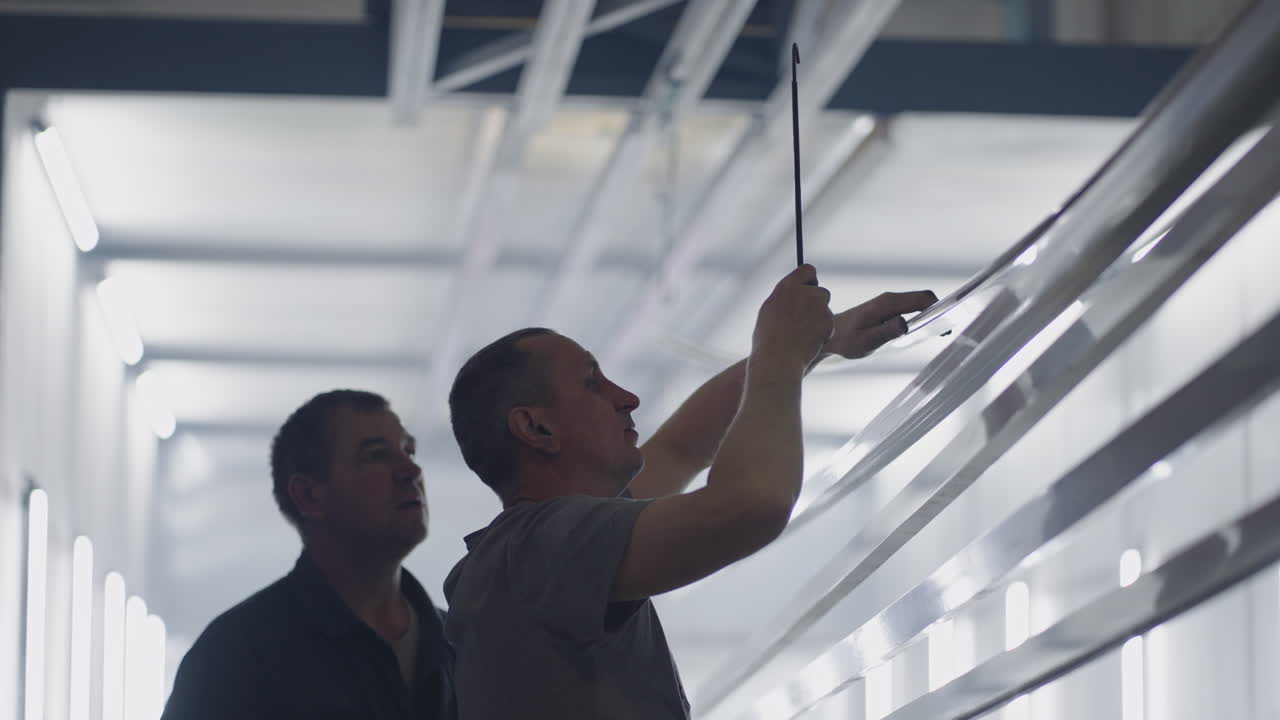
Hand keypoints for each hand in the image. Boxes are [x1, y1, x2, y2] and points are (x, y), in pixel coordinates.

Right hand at [751, 265, 833, 370]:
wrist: (778, 357)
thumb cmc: (768, 338)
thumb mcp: (770, 310)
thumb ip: (785, 298)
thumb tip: (795, 293)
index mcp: (787, 287)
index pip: (807, 270)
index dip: (810, 280)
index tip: (808, 288)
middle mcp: (805, 293)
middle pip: (822, 291)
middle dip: (817, 303)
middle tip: (806, 319)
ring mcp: (819, 306)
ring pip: (826, 309)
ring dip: (820, 318)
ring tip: (802, 333)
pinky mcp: (828, 321)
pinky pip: (829, 324)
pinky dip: (822, 332)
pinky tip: (808, 341)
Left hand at [822, 290, 937, 358]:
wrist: (830, 336)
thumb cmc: (845, 340)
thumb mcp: (867, 341)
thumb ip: (887, 332)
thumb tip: (905, 323)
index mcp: (887, 303)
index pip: (922, 299)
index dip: (939, 309)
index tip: (946, 325)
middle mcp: (890, 299)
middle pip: (923, 299)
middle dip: (938, 311)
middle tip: (944, 332)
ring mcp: (888, 303)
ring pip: (918, 303)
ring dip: (930, 315)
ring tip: (937, 333)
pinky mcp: (887, 309)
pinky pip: (910, 309)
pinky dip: (920, 317)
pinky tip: (922, 331)